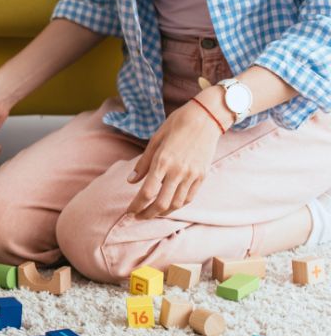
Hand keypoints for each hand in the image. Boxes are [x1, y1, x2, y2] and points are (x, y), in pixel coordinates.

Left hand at [126, 98, 222, 218]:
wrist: (205, 118)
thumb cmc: (176, 125)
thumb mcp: (155, 140)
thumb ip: (143, 163)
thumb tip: (130, 181)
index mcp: (162, 162)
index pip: (147, 193)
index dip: (136, 205)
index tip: (129, 211)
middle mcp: (178, 171)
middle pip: (161, 204)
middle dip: (148, 214)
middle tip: (138, 216)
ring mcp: (192, 175)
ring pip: (176, 204)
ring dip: (162, 212)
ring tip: (152, 213)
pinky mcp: (202, 176)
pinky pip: (189, 197)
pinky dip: (177, 205)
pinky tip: (168, 205)